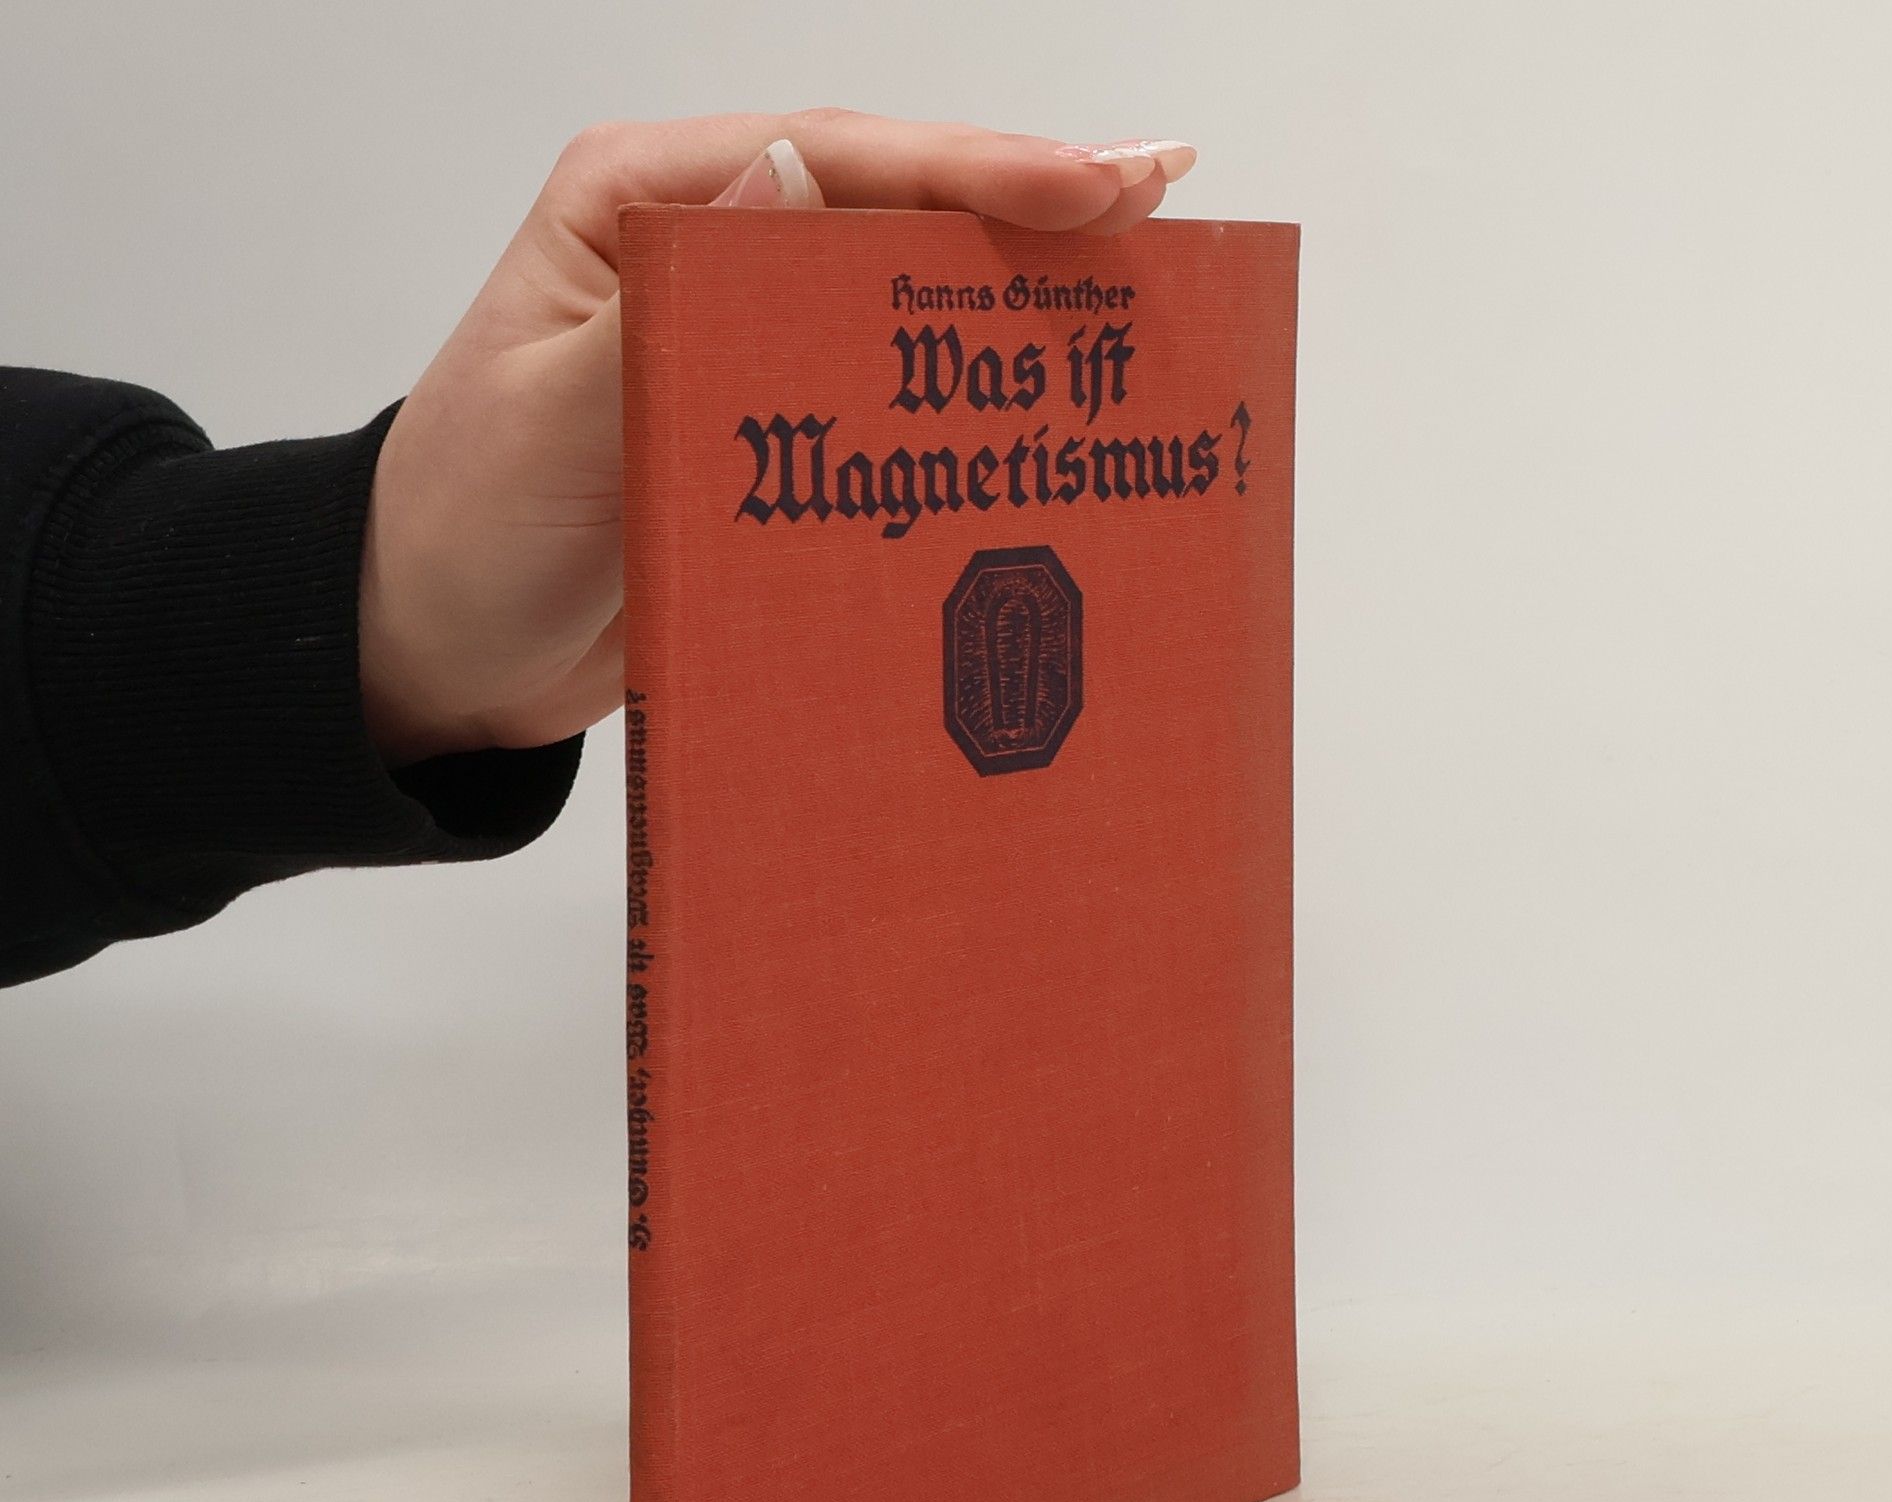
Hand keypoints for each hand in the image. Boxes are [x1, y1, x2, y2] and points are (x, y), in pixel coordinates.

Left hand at [356, 113, 1196, 764]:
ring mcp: (745, 359)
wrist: (437, 655)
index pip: (832, 162)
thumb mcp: (547, 416)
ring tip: (1137, 305)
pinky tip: (1040, 422)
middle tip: (1159, 217)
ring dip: (1011, 312)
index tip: (1094, 187)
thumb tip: (791, 182)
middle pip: (890, 222)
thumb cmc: (464, 528)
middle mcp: (706, 263)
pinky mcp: (772, 449)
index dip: (970, 171)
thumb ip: (661, 312)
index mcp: (643, 209)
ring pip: (900, 315)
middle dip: (1023, 219)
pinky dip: (963, 414)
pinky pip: (884, 416)